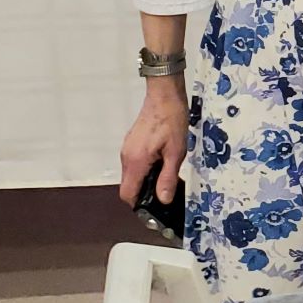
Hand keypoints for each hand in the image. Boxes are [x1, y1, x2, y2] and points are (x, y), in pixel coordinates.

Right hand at [120, 81, 188, 205]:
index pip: (127, 194)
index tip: (154, 208)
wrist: (164, 95)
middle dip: (144, 194)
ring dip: (145, 181)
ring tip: (166, 178)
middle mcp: (126, 157)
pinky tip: (161, 164)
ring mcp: (127, 148)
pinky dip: (144, 170)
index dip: (139, 205)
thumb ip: (168, 178)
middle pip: (128, 186)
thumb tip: (164, 200)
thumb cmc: (172, 120)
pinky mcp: (131, 142)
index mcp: (135, 161)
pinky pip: (134, 164)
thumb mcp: (176, 152)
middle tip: (164, 193)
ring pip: (131, 175)